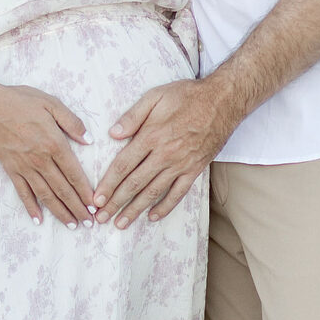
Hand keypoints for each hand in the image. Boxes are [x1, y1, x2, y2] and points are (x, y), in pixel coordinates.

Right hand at [0, 82, 94, 225]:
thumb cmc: (22, 102)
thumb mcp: (52, 104)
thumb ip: (72, 122)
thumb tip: (89, 140)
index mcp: (54, 144)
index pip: (74, 174)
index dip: (85, 192)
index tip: (95, 205)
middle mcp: (41, 160)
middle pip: (62, 189)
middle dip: (77, 208)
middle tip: (88, 223)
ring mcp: (25, 167)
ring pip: (46, 195)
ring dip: (59, 212)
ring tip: (71, 224)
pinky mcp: (11, 170)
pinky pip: (23, 192)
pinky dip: (31, 207)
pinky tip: (38, 219)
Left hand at [93, 79, 235, 226]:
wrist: (223, 101)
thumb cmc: (187, 96)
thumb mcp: (155, 96)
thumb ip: (133, 115)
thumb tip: (112, 133)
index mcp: (151, 136)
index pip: (123, 165)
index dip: (107, 184)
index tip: (96, 198)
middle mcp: (164, 154)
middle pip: (134, 183)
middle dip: (115, 202)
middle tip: (101, 218)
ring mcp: (181, 164)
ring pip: (153, 192)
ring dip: (135, 209)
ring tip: (121, 223)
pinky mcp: (195, 169)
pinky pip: (178, 193)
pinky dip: (165, 207)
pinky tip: (153, 217)